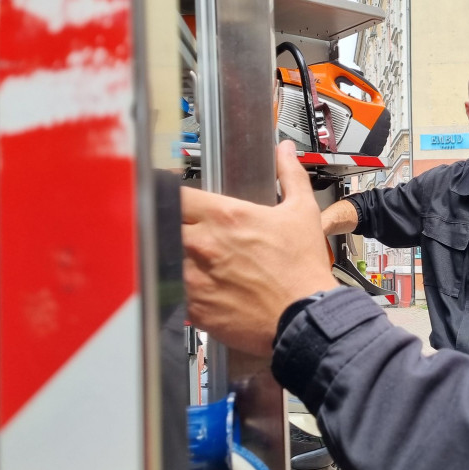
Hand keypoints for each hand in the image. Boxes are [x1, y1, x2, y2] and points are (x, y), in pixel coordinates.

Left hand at [181, 140, 338, 355]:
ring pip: (165, 259)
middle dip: (172, 227)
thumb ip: (290, 176)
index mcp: (225, 217)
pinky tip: (203, 288)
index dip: (173, 194)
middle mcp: (203, 244)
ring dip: (175, 258)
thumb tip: (286, 152)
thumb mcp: (301, 213)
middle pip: (163, 225)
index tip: (176, 199)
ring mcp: (194, 277)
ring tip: (197, 263)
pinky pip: (173, 292)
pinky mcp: (193, 307)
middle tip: (188, 233)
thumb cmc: (302, 269)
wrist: (304, 317)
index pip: (176, 194)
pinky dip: (182, 289)